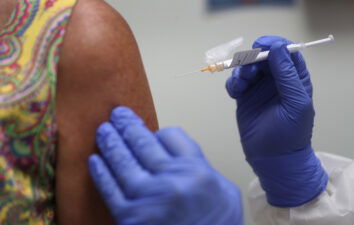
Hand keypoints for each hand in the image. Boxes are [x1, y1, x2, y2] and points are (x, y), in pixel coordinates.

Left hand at [88, 107, 242, 224]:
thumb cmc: (216, 224)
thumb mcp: (223, 189)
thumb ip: (199, 163)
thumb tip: (172, 145)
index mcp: (196, 171)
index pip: (171, 136)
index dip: (160, 132)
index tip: (153, 131)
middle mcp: (171, 181)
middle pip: (143, 144)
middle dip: (128, 126)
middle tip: (117, 114)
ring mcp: (148, 200)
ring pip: (123, 162)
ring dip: (110, 143)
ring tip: (104, 130)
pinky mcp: (130, 219)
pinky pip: (110, 190)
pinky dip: (101, 173)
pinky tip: (95, 160)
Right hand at [226, 36, 326, 206]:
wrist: (274, 159)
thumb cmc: (291, 134)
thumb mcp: (296, 103)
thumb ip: (288, 75)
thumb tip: (278, 48)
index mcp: (294, 79)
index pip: (286, 52)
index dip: (274, 45)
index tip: (261, 45)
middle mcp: (276, 80)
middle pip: (263, 57)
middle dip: (253, 58)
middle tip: (247, 69)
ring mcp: (259, 88)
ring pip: (247, 68)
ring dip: (241, 71)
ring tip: (241, 84)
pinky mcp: (245, 98)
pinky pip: (236, 82)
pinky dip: (233, 83)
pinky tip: (235, 92)